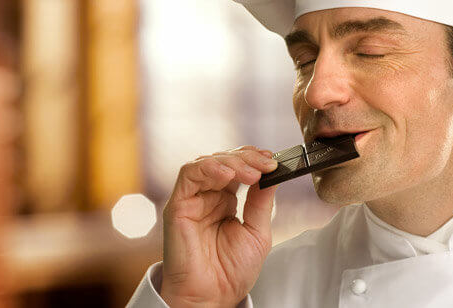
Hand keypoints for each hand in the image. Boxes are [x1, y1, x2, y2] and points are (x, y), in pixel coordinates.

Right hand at [159, 146, 278, 307]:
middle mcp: (209, 196)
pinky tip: (228, 174)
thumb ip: (262, 203)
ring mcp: (193, 199)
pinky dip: (209, 168)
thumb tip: (273, 175)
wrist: (213, 297)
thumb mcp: (257, 232)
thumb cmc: (231, 272)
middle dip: (248, 158)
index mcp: (227, 200)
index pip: (239, 167)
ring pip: (208, 162)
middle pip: (226, 160)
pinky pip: (188, 175)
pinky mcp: (178, 205)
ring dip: (232, 161)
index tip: (274, 160)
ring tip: (252, 172)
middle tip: (266, 164)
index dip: (255, 159)